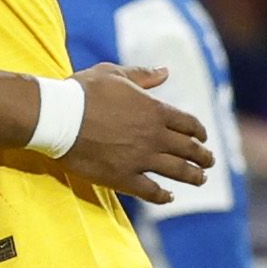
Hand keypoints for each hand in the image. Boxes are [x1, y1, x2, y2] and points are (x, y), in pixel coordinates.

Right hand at [61, 64, 213, 204]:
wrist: (57, 117)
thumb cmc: (83, 91)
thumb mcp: (113, 74)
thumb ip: (142, 75)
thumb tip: (166, 71)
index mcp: (154, 110)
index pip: (189, 124)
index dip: (199, 132)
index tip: (202, 137)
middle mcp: (154, 137)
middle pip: (190, 150)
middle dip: (204, 156)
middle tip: (209, 161)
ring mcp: (141, 159)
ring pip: (179, 172)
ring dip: (194, 176)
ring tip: (201, 179)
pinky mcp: (124, 178)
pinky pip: (152, 191)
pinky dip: (164, 196)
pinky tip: (168, 195)